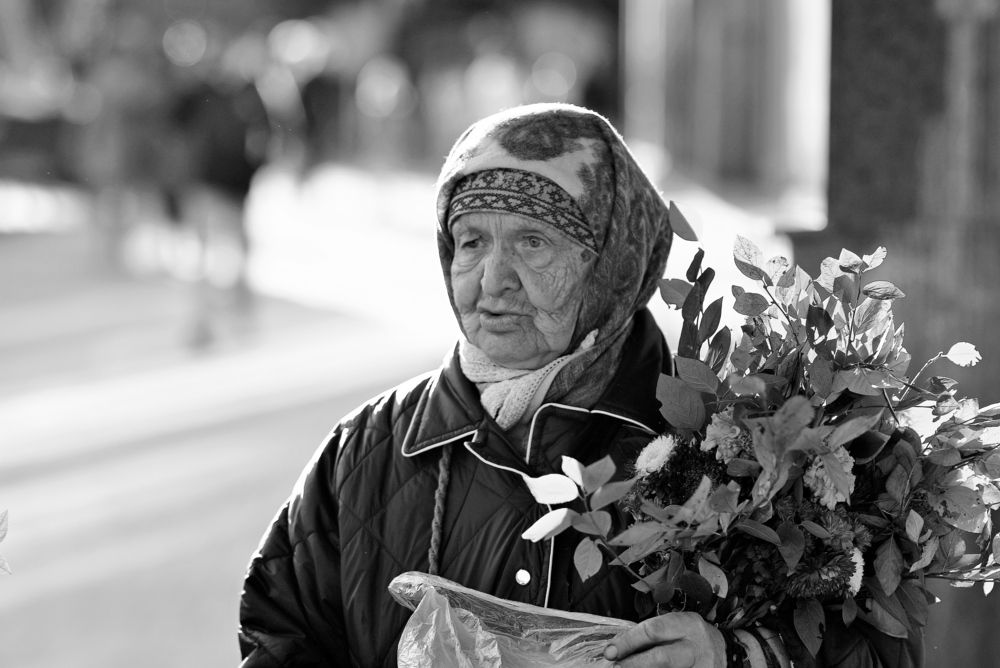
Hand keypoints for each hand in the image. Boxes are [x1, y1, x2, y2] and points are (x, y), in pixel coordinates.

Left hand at [603, 611, 725, 667]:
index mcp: (687, 624)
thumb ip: (651, 635)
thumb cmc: (689, 636)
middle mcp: (696, 647)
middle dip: (634, 664)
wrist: (724, 651)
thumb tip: (618, 647)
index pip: (653, 631)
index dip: (628, 641)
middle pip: (661, 658)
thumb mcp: (675, 626)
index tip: (610, 650)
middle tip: (615, 667)